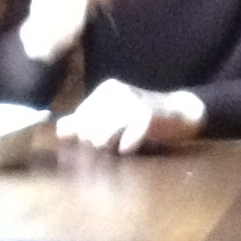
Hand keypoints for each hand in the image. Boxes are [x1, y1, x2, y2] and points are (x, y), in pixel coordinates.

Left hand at [58, 79, 205, 153]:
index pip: (79, 119)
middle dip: (98, 144)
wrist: (181, 114)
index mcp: (105, 90)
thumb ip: (85, 122)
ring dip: (111, 149)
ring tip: (123, 145)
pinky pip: (124, 145)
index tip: (99, 141)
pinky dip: (128, 150)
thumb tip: (60, 131)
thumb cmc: (143, 119)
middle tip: (115, 143)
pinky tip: (135, 145)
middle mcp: (116, 92)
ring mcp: (131, 101)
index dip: (85, 136)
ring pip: (101, 138)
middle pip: (87, 130)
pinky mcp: (146, 115)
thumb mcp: (113, 118)